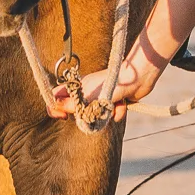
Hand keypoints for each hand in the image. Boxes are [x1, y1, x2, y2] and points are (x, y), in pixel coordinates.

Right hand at [50, 40, 166, 119]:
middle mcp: (86, 91)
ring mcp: (99, 96)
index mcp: (76, 87)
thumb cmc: (112, 84)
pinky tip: (123, 104)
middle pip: (77, 111)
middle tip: (93, 113)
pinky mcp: (112, 101)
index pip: (56, 97)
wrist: (138, 78)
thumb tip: (55, 106)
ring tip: (113, 106)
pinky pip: (110, 114)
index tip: (64, 116)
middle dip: (88, 115)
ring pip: (95, 115)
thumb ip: (72, 104)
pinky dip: (117, 111)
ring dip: (105, 114)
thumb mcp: (89, 97)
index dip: (55, 108)